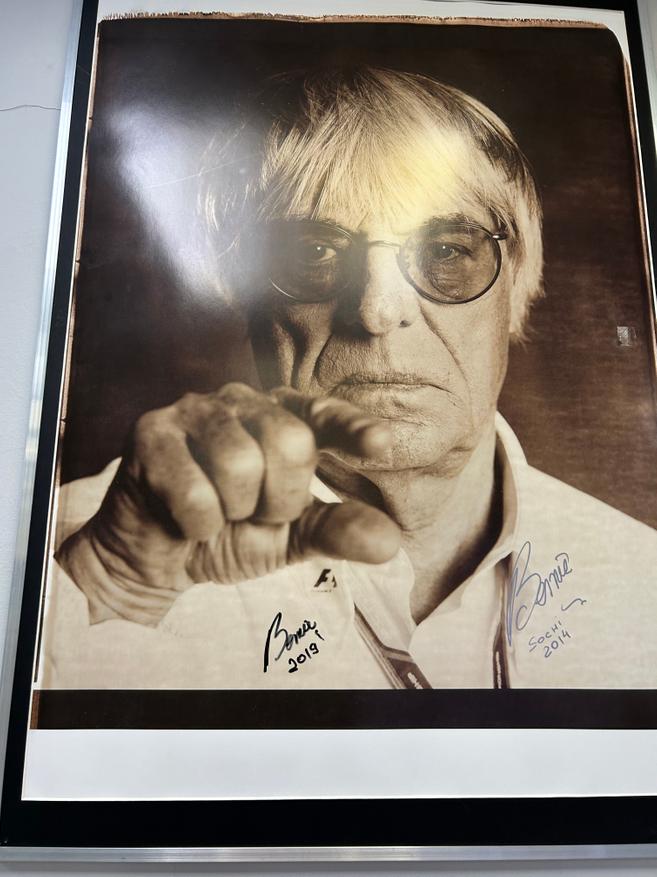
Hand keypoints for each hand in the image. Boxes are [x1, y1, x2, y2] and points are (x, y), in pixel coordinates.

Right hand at [56, 383, 400, 625]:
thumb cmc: (229, 534)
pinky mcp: (150, 432)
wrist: (157, 560)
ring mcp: (193, 410)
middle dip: (280, 498)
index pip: (324, 414)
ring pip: (240, 464)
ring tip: (219, 514)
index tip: (381, 445)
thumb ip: (337, 531)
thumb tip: (390, 541)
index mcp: (279, 417)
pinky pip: (193, 490)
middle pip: (290, 442)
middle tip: (254, 513)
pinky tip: (184, 519)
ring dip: (234, 512)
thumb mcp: (290, 537)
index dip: (353, 427)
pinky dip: (196, 524)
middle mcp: (240, 401)